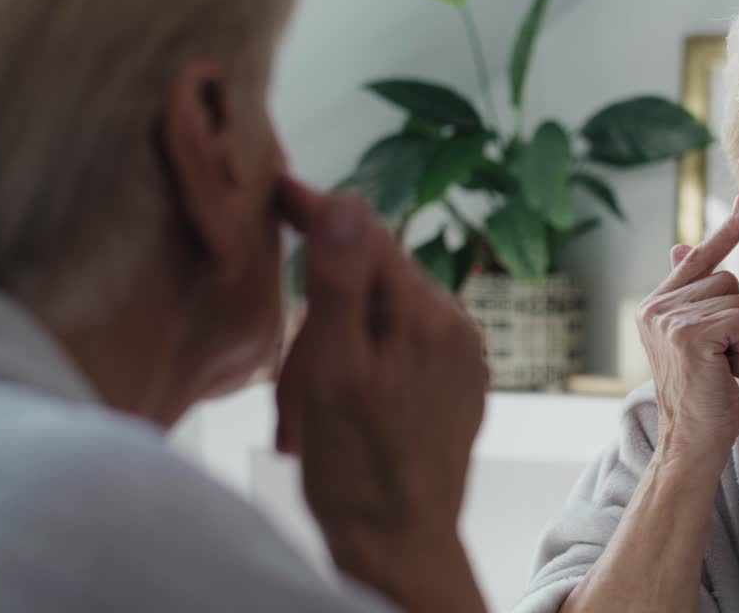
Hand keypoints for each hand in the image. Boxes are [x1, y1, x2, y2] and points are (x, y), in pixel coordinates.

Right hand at [275, 177, 486, 608]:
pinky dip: (359, 367)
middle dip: (322, 312)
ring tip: (308, 413)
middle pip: (372, 281)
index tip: (278, 191)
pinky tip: (338, 411)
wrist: (399, 547)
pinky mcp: (455, 384)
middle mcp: (456, 327)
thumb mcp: (332, 372)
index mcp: (428, 316)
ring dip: (334, 348)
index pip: (367, 237)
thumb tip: (348, 201)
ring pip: (379, 318)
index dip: (318, 214)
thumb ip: (342, 284)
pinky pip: (397, 350)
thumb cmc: (356, 470)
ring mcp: (461, 358)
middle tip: (290, 380)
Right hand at [637, 197, 738, 466]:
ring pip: (736, 299)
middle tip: (718, 357)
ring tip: (720, 366)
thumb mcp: (695, 338)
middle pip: (725, 279)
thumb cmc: (701, 394)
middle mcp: (654, 308)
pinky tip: (724, 371)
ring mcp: (668, 320)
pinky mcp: (688, 334)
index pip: (695, 258)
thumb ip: (689, 295)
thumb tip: (681, 244)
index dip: (722, 232)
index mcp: (654, 306)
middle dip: (735, 319)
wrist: (692, 441)